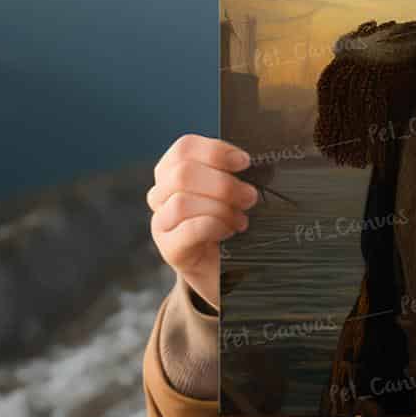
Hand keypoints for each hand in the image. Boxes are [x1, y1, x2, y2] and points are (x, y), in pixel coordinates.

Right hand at [148, 135, 256, 309]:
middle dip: (223, 184)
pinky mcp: (169, 249)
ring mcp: (161, 223)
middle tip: (250, 198)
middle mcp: (161, 195)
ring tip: (241, 220)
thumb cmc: (233, 221)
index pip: (184, 148)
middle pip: (182, 173)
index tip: (245, 162)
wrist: (227, 268)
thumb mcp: (233, 192)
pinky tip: (229, 232)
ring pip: (181, 202)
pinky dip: (214, 226)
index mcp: (175, 172)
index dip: (215, 151)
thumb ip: (235, 174)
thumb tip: (254, 161)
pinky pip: (187, 229)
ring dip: (220, 208)